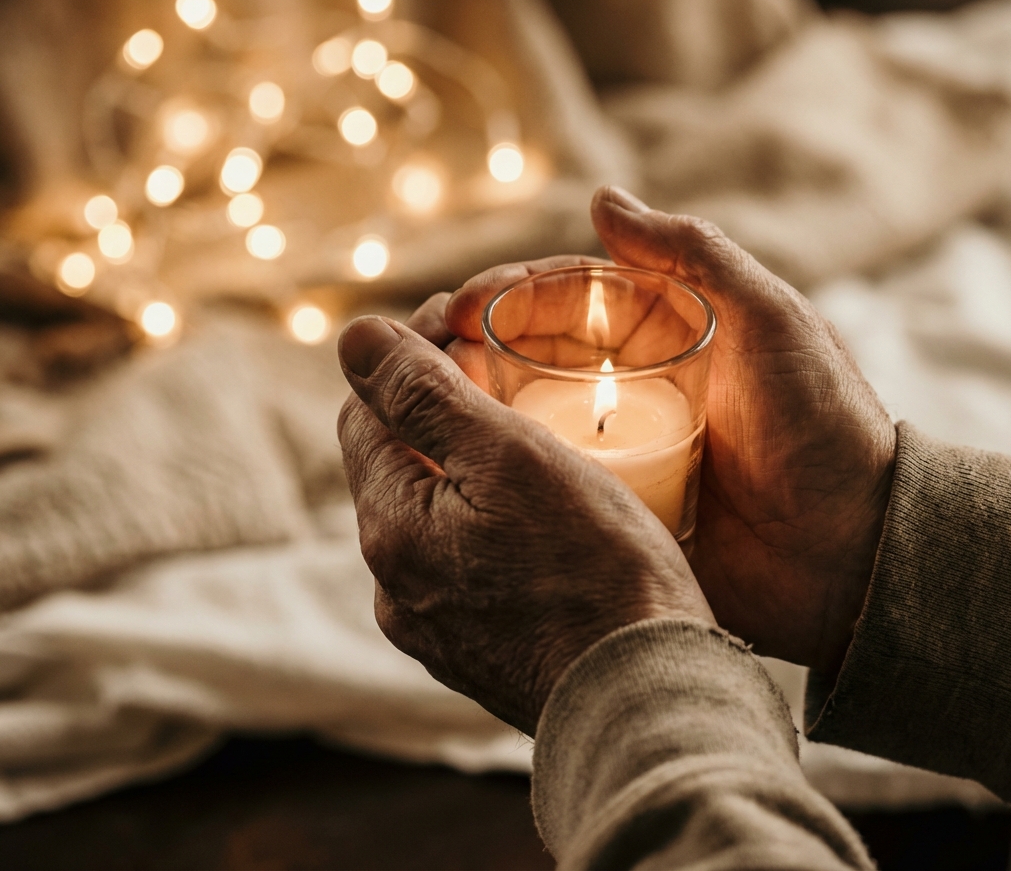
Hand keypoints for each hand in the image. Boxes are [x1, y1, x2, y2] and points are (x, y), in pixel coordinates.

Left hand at [337, 316, 713, 734]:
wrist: (646, 697)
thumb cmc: (595, 568)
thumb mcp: (512, 456)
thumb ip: (425, 395)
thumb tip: (355, 335)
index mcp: (391, 529)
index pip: (365, 413)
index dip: (410, 357)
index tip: (470, 325)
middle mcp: (396, 588)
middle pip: (400, 468)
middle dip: (441, 415)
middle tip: (512, 377)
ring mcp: (437, 630)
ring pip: (438, 520)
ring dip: (469, 475)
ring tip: (538, 445)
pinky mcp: (480, 656)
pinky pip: (469, 568)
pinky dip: (492, 529)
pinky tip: (546, 524)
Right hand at [435, 188, 895, 674]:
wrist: (857, 556)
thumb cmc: (826, 427)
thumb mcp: (774, 323)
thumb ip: (697, 256)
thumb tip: (601, 196)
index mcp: (666, 334)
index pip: (565, 299)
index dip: (503, 296)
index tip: (454, 311)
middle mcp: (632, 388)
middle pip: (528, 355)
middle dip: (466, 350)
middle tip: (413, 362)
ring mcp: (621, 452)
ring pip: (526, 420)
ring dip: (468, 410)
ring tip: (413, 415)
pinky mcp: (618, 512)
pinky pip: (546, 487)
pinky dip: (500, 475)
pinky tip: (453, 477)